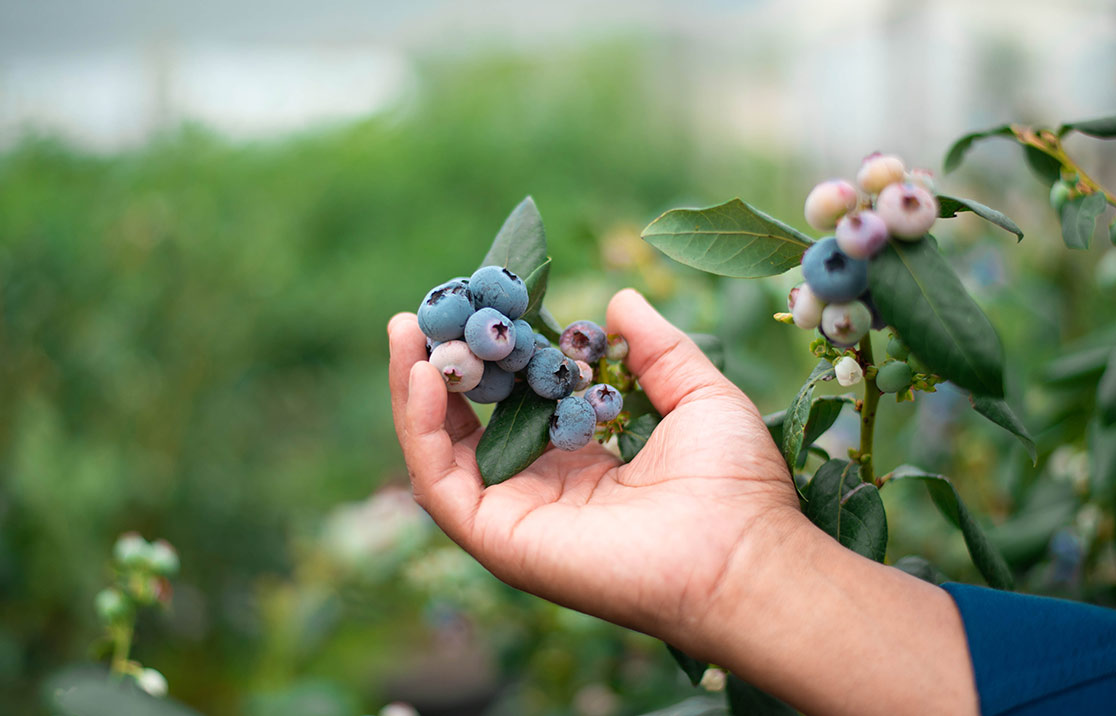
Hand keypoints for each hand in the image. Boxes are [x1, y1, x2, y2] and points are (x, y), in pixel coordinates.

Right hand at [388, 288, 801, 649]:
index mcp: (581, 462)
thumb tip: (620, 301)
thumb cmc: (734, 484)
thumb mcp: (697, 394)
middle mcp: (540, 489)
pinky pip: (440, 482)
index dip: (494, 355)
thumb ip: (657, 349)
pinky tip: (425, 375)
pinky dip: (422, 428)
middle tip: (420, 314)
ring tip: (406, 331)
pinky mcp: (499, 537)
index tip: (483, 304)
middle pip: (465, 426)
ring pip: (440, 452)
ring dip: (415, 391)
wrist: (743, 553)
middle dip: (440, 367)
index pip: (514, 404)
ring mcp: (515, 515)